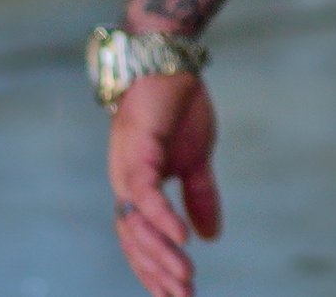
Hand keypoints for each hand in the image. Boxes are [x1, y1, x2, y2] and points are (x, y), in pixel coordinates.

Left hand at [107, 72, 222, 296]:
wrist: (169, 61)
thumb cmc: (178, 106)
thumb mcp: (198, 159)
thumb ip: (200, 198)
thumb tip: (209, 238)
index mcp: (137, 189)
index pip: (141, 242)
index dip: (156, 270)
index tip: (179, 296)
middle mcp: (125, 186)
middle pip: (135, 243)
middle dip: (158, 274)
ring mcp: (128, 170)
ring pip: (138, 226)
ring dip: (161, 255)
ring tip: (186, 279)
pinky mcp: (138, 152)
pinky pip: (147, 195)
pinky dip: (162, 219)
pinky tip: (182, 240)